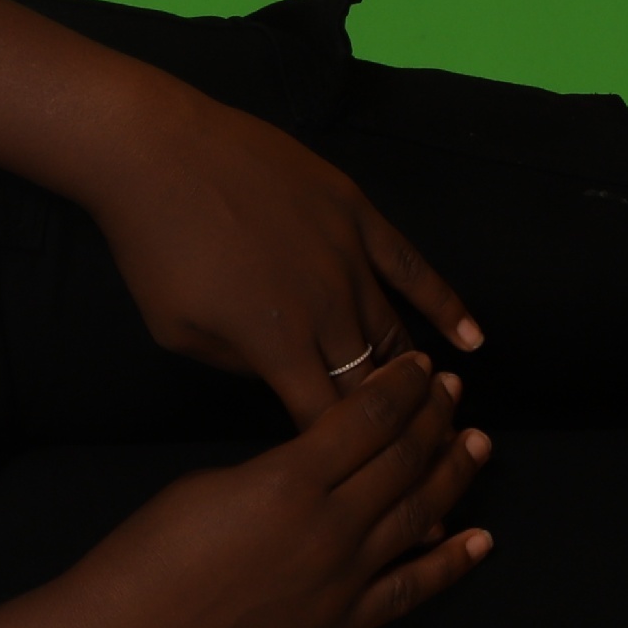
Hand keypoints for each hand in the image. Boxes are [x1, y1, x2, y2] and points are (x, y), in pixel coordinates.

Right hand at [60, 354, 494, 627]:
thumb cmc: (149, 555)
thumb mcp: (210, 484)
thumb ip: (277, 470)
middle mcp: (329, 528)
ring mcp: (343, 583)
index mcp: (288, 481)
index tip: (421, 368)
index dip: (401, 388)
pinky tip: (478, 538)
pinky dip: (450, 562)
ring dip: (453, 475)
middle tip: (454, 394)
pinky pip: (412, 590)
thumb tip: (321, 464)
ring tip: (477, 445)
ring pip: (420, 516)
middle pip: (403, 461)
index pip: (366, 419)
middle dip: (434, 419)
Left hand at [87, 84, 482, 423]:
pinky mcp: (357, 214)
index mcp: (277, 346)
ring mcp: (348, 257)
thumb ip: (235, 363)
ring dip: (414, 372)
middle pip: (370, 382)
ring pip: (394, 330)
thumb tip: (276, 373)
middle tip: (407, 451)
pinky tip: (473, 339)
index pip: (326, 419)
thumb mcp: (177, 330)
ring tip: (435, 406)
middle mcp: (325, 308)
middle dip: (389, 423)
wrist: (160, 155)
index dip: (343, 451)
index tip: (357, 472)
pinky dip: (447, 305)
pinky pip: (414, 266)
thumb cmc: (153, 247)